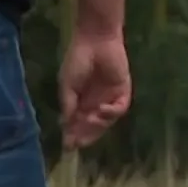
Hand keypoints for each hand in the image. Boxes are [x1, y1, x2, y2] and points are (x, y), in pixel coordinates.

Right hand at [58, 30, 131, 150]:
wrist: (96, 40)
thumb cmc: (78, 59)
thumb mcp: (67, 84)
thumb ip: (68, 104)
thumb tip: (65, 125)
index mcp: (80, 101)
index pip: (78, 124)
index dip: (73, 135)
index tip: (68, 146)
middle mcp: (95, 102)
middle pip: (93, 126)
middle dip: (86, 135)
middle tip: (79, 143)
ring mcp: (110, 98)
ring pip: (106, 121)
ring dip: (98, 125)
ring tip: (89, 120)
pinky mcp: (123, 92)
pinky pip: (119, 109)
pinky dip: (111, 113)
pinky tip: (101, 110)